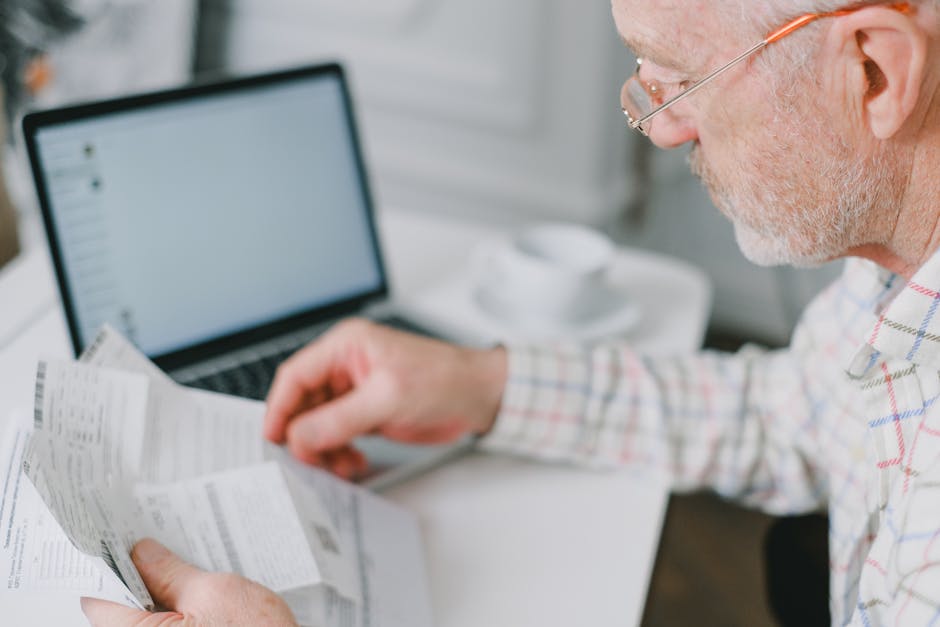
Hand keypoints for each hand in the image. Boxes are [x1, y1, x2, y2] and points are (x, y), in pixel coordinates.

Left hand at [81, 539, 295, 625]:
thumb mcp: (214, 592)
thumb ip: (171, 572)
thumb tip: (142, 553)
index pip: (98, 598)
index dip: (108, 565)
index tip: (118, 540)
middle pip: (120, 612)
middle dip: (137, 578)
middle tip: (153, 547)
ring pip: (143, 622)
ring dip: (157, 598)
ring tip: (177, 570)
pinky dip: (172, 616)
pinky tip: (191, 598)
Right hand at [264, 318, 506, 476]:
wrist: (480, 397)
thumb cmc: (444, 380)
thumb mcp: (387, 399)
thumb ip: (339, 419)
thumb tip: (298, 437)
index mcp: (346, 346)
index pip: (296, 375)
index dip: (279, 408)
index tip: (272, 438)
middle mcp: (346, 367)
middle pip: (304, 403)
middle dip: (304, 435)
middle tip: (308, 463)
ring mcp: (356, 392)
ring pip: (319, 424)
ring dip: (323, 449)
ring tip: (339, 467)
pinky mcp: (367, 413)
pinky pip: (338, 436)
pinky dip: (339, 453)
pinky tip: (353, 464)